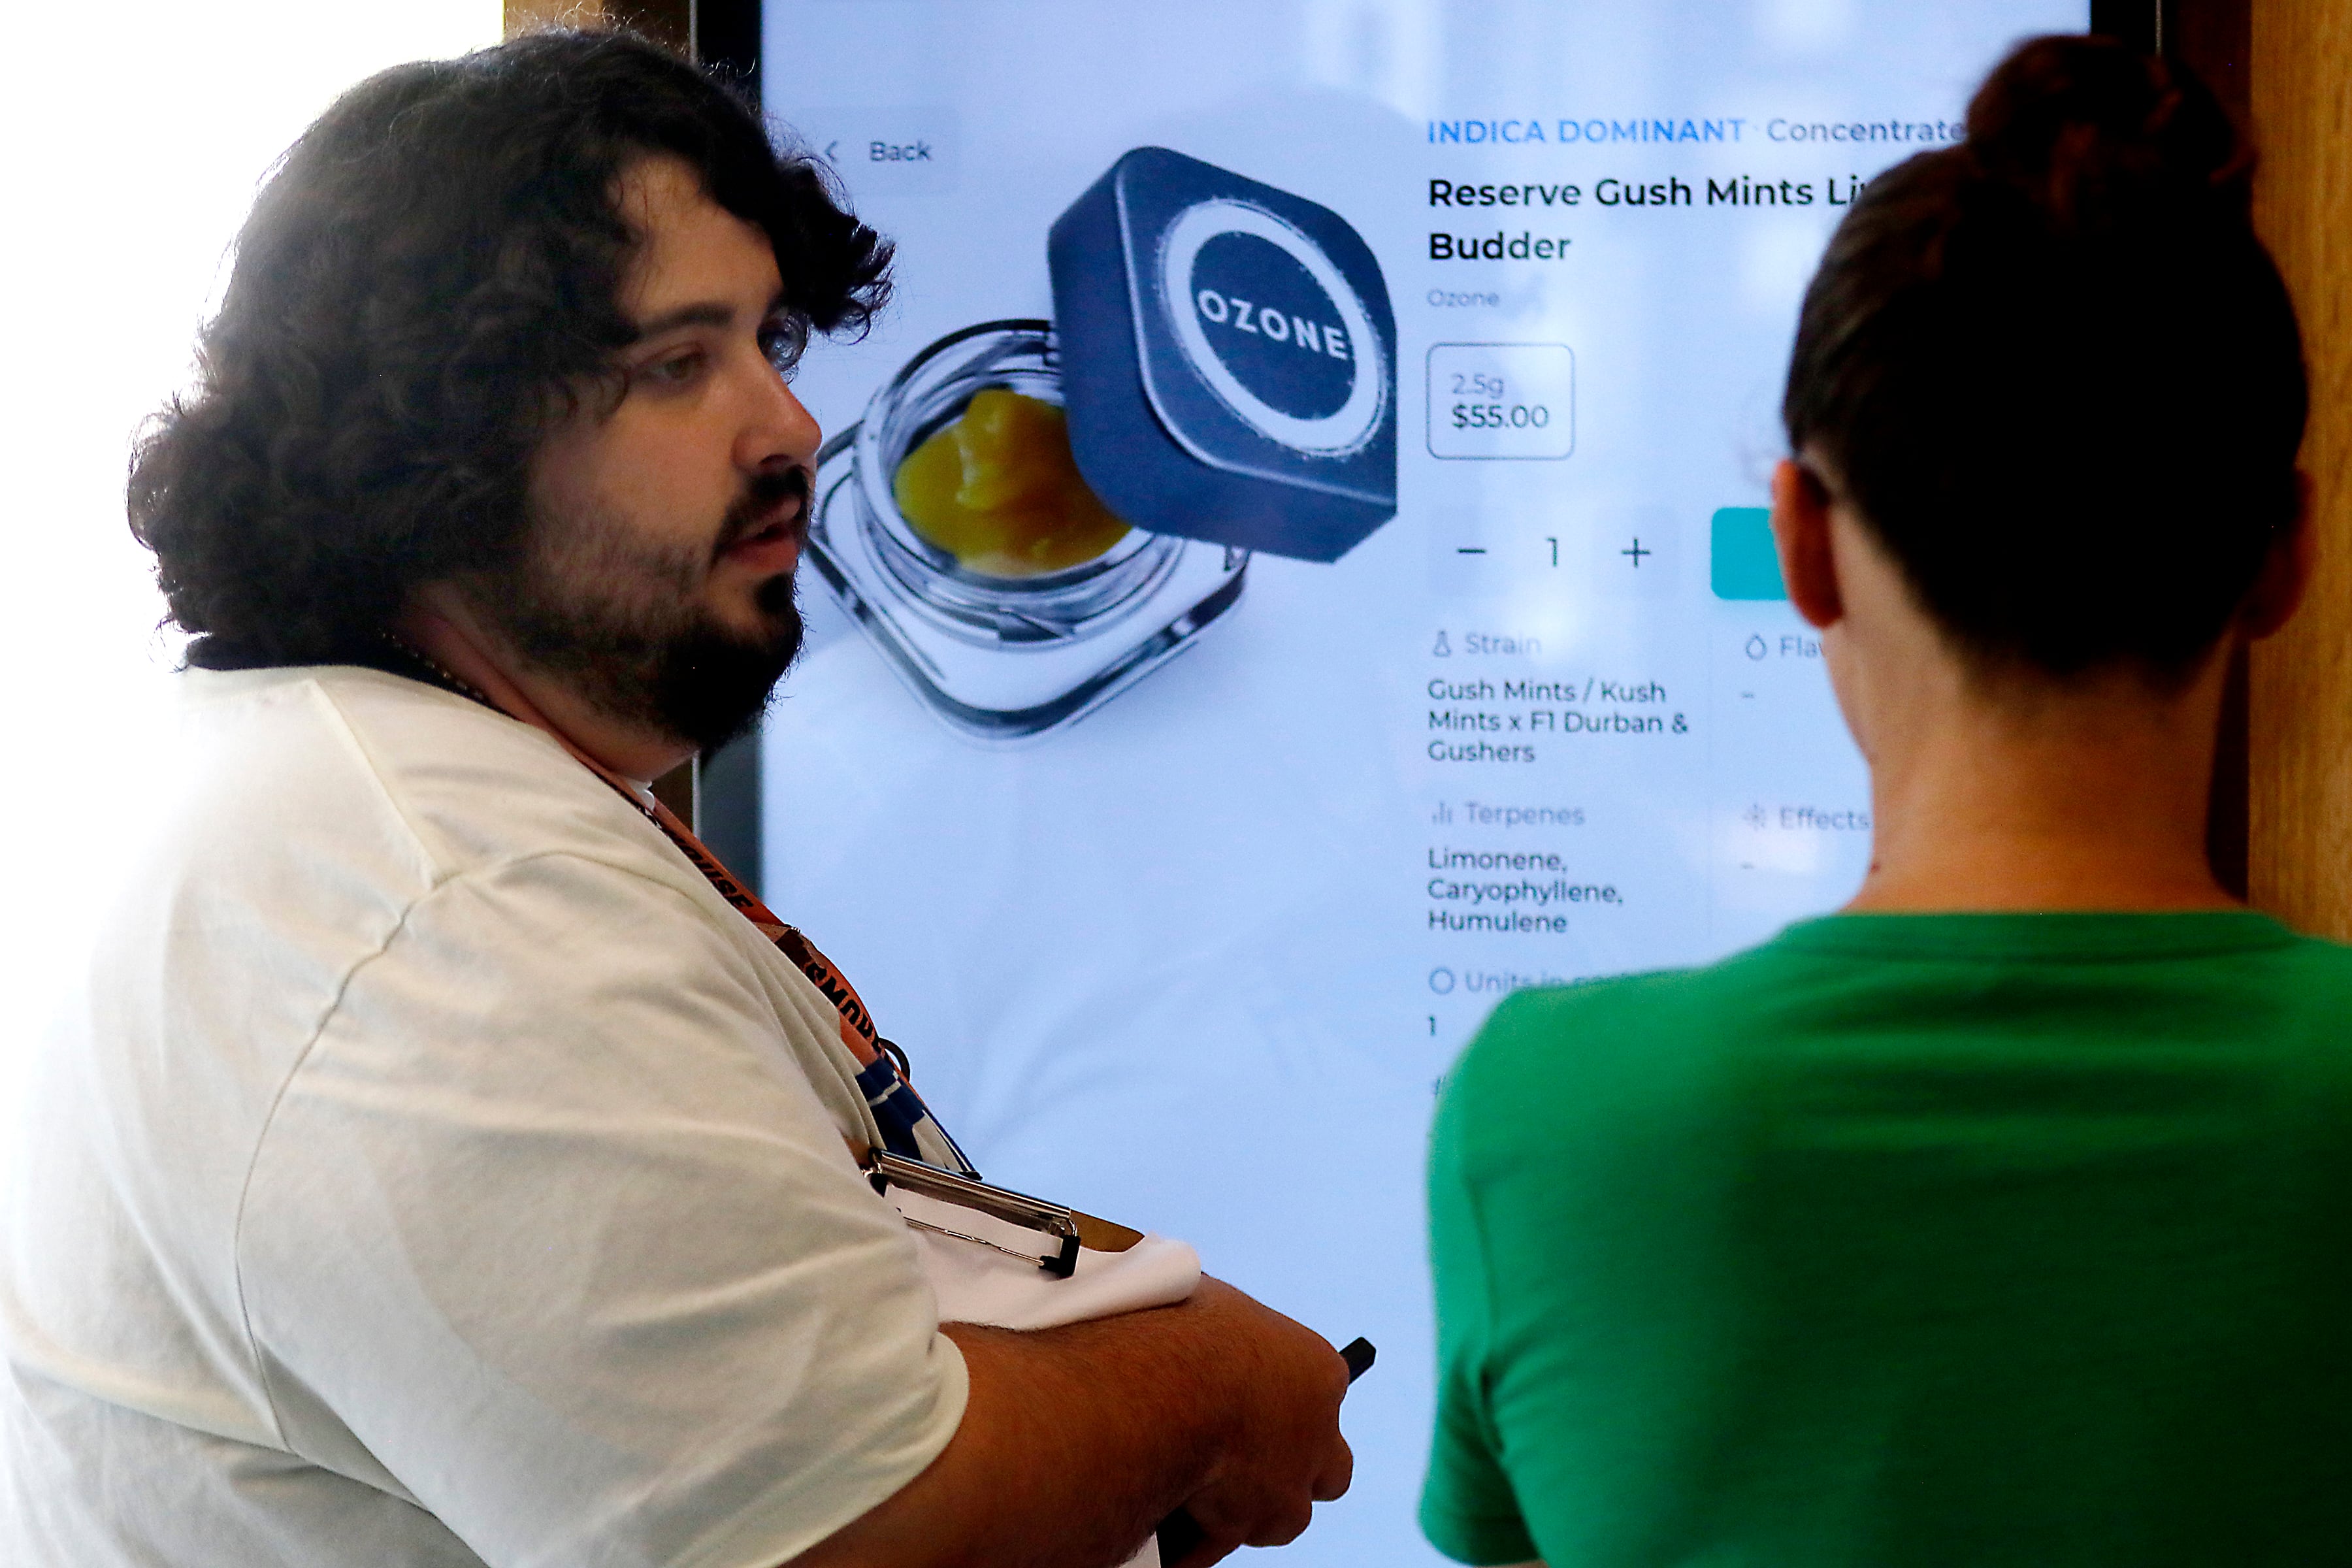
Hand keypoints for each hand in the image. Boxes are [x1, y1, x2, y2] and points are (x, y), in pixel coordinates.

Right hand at [1163, 1278, 1353, 1566]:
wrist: (1167, 1385)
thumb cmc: (1182, 1329)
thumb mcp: (1210, 1303)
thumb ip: (1224, 1328)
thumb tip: (1200, 1324)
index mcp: (1319, 1371)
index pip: (1321, 1394)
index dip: (1288, 1406)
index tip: (1259, 1408)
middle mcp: (1320, 1433)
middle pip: (1331, 1471)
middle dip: (1297, 1474)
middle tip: (1250, 1466)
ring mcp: (1293, 1484)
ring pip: (1287, 1516)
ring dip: (1252, 1510)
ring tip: (1199, 1496)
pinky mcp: (1257, 1522)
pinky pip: (1232, 1540)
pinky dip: (1207, 1538)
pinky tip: (1177, 1526)